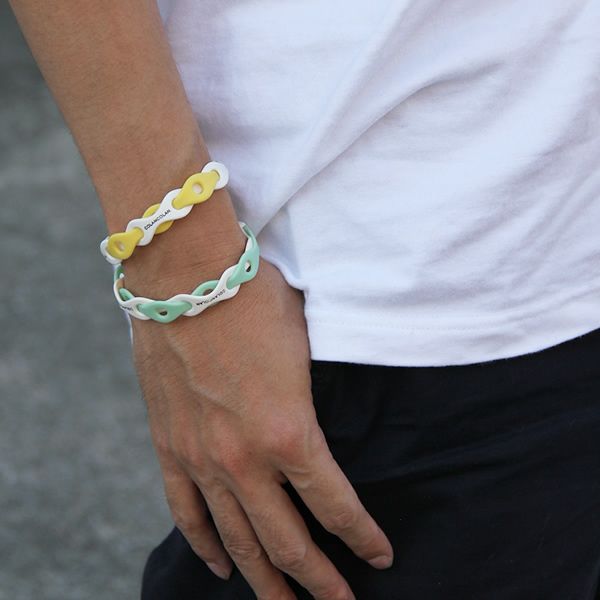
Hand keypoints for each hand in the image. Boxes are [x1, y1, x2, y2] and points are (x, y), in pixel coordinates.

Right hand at [130, 258, 393, 598]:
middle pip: (288, 542)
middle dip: (320, 581)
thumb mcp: (304, 342)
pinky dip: (205, 545)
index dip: (363, 537)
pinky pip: (187, 513)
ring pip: (237, 541)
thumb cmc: (253, 298)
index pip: (337, 505)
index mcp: (290, 433)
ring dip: (264, 580)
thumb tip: (328, 404)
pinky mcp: (169, 447)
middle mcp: (244, 460)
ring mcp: (201, 459)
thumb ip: (314, 391)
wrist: (183, 275)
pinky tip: (222, 567)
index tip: (381, 557)